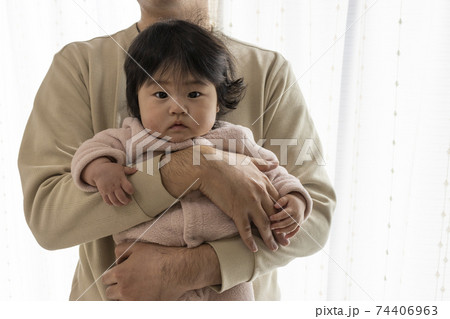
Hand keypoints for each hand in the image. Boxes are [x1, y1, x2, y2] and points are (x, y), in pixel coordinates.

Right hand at [82, 157, 136, 205]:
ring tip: (123, 203)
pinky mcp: (103, 192)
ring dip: (120, 204)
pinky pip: (107, 201)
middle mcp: (114, 185)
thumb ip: (129, 170)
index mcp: (120, 179)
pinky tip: (115, 202)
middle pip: (121, 197)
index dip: (131, 191)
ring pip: (114, 201)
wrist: (98, 170)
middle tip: (129, 201)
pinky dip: (111, 203)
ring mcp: (108, 190)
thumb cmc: (111, 169)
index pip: (128, 188)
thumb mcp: (120, 168)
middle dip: (126, 201)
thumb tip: (137, 169)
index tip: (131, 192)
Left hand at [102, 242, 220, 300]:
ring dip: (123, 296)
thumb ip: (121, 250)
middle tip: (125, 282)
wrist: (178, 269)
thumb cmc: (159, 256)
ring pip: (120, 302)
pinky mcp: (144, 306)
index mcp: (120, 273)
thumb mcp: (138, 246)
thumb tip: (117, 259)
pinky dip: (134, 302)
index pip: (105, 279)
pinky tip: (142, 295)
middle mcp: (124, 289)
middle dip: (115, 287)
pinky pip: (132, 307)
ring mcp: (134, 300)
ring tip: (134, 290)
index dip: (111, 275)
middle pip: (109, 293)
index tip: (117, 274)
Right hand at [161, 145, 280, 252]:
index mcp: (263, 182)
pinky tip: (254, 249)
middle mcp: (259, 193)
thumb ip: (263, 164)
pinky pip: (246, 230)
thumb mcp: (248, 160)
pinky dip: (250, 241)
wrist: (208, 166)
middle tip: (285, 241)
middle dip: (281, 229)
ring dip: (270, 238)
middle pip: (274, 215)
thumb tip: (275, 163)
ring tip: (274, 248)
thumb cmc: (226, 161)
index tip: (285, 222)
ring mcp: (249, 203)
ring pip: (264, 225)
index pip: (278, 202)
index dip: (282, 214)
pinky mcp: (236, 211)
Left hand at [270, 192, 306, 241]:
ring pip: (291, 228)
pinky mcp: (299, 224)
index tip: (270, 218)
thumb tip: (275, 206)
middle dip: (278, 225)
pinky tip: (285, 237)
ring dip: (283, 231)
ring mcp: (299, 221)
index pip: (284, 214)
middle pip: (287, 222)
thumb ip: (281, 201)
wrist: (300, 203)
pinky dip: (291, 234)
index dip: (277, 217)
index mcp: (293, 209)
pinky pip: (296, 231)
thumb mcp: (286, 198)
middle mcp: (297, 216)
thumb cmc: (290, 200)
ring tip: (275, 231)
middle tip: (271, 226)